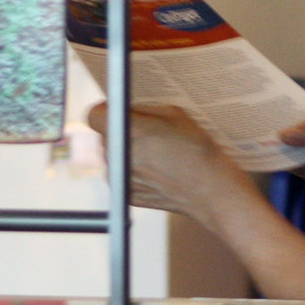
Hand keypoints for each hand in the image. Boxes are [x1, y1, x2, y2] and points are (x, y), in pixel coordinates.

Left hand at [88, 102, 252, 223]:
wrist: (210, 189)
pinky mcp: (127, 195)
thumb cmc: (197, 150)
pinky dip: (133, 172)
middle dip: (121, 132)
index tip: (118, 112)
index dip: (106, 111)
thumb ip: (143, 110)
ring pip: (114, 157)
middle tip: (147, 134)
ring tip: (156, 155)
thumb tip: (124, 109)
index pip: (94, 116)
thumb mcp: (174, 114)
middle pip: (106, 137)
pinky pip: (122, 176)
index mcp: (131, 132)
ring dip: (127, 153)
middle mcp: (121, 156)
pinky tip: (157, 171)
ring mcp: (122, 179)